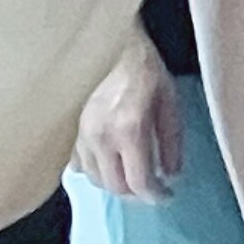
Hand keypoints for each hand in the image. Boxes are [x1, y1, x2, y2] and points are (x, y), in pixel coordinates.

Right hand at [70, 37, 181, 198]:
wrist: (112, 48)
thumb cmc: (147, 72)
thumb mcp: (171, 104)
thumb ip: (171, 143)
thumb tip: (172, 173)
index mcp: (129, 130)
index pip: (138, 181)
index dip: (155, 195)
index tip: (167, 195)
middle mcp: (101, 138)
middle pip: (114, 186)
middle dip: (136, 193)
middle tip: (152, 188)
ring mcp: (81, 136)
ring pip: (94, 179)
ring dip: (116, 184)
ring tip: (134, 177)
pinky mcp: (71, 132)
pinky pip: (79, 165)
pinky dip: (96, 171)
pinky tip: (111, 163)